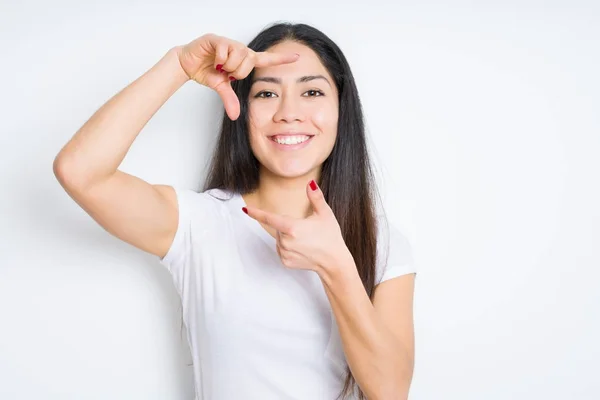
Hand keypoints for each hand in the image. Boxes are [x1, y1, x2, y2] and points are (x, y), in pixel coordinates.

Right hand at [175, 33, 298, 119]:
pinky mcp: (217, 39)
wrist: (187, 63)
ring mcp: (229, 43)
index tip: (298, 57)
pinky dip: (218, 58)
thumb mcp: (221, 87)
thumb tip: (235, 116)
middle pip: (249, 60)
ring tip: (219, 66)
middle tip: (226, 73)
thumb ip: (229, 99)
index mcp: (244, 61)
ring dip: (228, 65)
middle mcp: (239, 50)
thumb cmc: (207, 71)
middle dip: (237, 71)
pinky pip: (224, 49)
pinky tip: (212, 59)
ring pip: (239, 54)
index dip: (281, 59)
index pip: (266, 59)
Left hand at [242, 180, 352, 273]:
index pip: (270, 218)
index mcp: (292, 227)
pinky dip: (289, 248)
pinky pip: (282, 250)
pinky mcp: (286, 262)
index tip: (246, 209)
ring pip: (279, 239)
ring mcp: (285, 253)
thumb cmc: (331, 237)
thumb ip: (315, 197)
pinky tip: (303, 249)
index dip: (256, 213)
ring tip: (306, 240)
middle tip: (307, 230)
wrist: (334, 262)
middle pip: (279, 228)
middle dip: (289, 226)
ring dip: (288, 237)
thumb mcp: (325, 214)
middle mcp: (285, 241)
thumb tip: (310, 183)